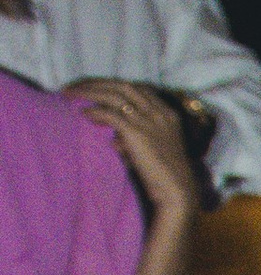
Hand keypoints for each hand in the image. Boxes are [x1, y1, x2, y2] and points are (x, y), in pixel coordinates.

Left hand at [71, 79, 199, 225]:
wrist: (177, 192)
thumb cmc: (165, 177)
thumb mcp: (152, 152)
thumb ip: (134, 140)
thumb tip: (114, 140)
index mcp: (168, 115)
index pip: (138, 88)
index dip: (114, 85)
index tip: (95, 87)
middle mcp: (159, 113)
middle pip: (123, 86)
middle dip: (96, 82)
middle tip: (75, 85)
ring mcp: (148, 121)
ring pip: (114, 95)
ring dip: (89, 91)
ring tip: (70, 94)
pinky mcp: (137, 132)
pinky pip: (110, 114)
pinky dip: (95, 112)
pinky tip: (84, 114)